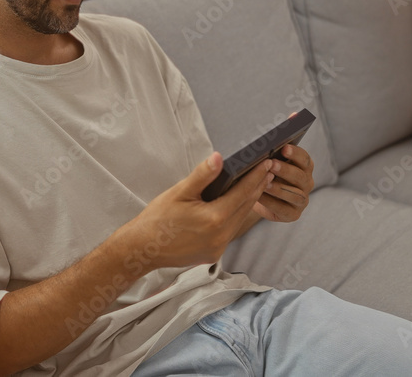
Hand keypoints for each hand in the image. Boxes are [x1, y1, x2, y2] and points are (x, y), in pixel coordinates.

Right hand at [114, 152, 273, 269]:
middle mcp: (221, 236)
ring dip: (249, 202)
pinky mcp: (213, 254)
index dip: (256, 177)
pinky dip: (235, 216)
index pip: (243, 193)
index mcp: (215, 219)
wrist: (142, 249)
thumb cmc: (158, 218)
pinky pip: (230, 231)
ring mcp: (218, 247)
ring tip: (257, 185)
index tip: (267, 163)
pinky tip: (236, 205)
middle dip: (257, 187)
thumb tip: (219, 157)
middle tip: (268, 171)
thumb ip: (202, 175)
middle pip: (245, 207)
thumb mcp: (179, 192)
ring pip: (239, 220)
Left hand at [253, 143, 313, 221]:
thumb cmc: (267, 176)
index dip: (296, 154)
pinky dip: (271, 202)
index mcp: (304, 168)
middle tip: (272, 164)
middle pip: (300, 176)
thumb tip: (259, 149)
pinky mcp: (293, 214)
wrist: (262, 199)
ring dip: (279, 188)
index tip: (284, 148)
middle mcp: (307, 183)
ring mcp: (302, 201)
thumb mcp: (271, 166)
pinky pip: (283, 209)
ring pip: (295, 194)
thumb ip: (271, 159)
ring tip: (265, 183)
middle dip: (286, 170)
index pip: (305, 159)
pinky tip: (260, 197)